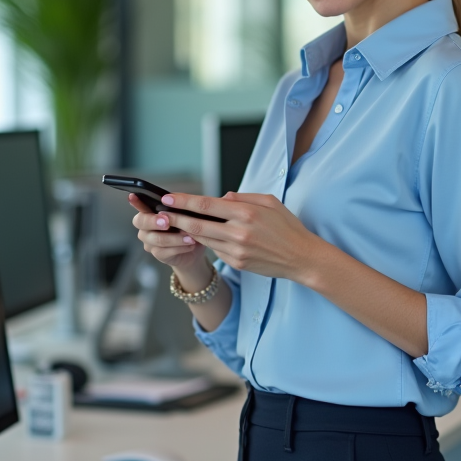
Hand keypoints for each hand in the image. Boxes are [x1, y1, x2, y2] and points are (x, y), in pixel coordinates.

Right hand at [129, 194, 207, 277]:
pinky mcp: (158, 254)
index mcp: (151, 212)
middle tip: (167, 222)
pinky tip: (189, 245)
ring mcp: (149, 242)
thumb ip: (177, 206)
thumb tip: (174, 199)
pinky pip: (164, 252)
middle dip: (154, 221)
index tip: (133, 196)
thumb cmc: (188, 227)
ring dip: (175, 238)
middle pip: (141, 222)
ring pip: (156, 239)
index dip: (135, 202)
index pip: (140, 205)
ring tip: (190, 237)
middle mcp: (146, 227)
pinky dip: (179, 248)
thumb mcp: (186, 214)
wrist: (195, 248)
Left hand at [155, 191, 323, 283]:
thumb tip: (221, 198)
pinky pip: (215, 250)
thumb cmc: (287, 226)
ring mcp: (236, 250)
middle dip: (174, 218)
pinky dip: (206, 242)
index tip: (167, 197)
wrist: (301, 257)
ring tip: (172, 223)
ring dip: (186, 231)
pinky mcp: (237, 263)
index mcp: (246, 213)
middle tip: (159, 213)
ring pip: (203, 238)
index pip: (206, 205)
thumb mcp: (269, 202)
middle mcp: (238, 232)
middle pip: (197, 224)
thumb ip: (243, 197)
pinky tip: (199, 236)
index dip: (184, 201)